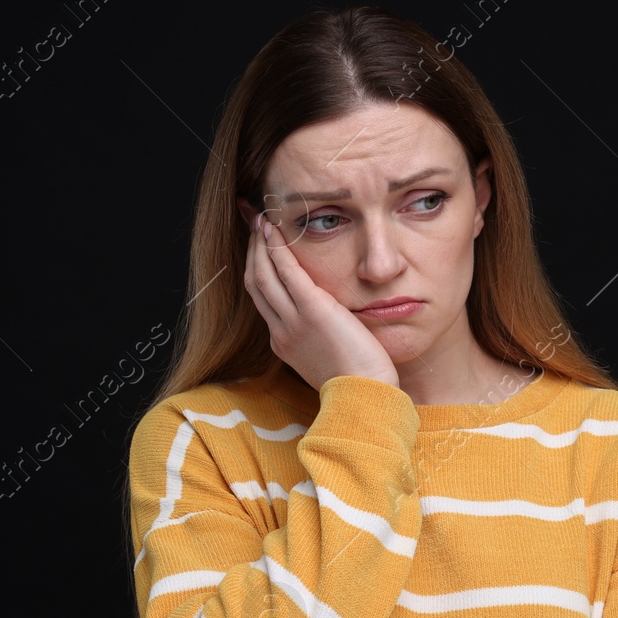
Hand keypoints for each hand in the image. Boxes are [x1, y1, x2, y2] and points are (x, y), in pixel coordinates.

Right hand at [243, 214, 399, 391]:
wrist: (365, 396)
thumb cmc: (359, 382)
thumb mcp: (329, 359)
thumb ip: (320, 338)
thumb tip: (328, 322)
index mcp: (284, 343)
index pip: (263, 301)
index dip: (256, 271)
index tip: (257, 250)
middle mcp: (281, 331)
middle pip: (255, 284)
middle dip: (252, 252)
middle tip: (252, 225)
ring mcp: (293, 322)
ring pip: (264, 276)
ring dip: (260, 245)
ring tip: (261, 221)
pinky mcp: (312, 311)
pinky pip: (287, 273)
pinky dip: (277, 250)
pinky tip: (275, 231)